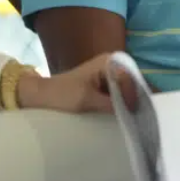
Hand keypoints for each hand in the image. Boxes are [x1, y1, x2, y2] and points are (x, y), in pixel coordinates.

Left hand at [17, 53, 138, 113]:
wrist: (38, 97)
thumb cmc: (60, 94)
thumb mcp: (87, 100)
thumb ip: (113, 104)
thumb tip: (135, 113)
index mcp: (110, 62)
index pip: (132, 78)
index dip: (136, 95)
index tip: (135, 113)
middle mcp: (114, 64)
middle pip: (133, 83)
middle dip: (136, 99)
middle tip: (140, 117)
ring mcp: (110, 74)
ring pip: (128, 90)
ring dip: (130, 103)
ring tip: (135, 118)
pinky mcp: (105, 85)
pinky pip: (120, 94)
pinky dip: (122, 104)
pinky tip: (126, 115)